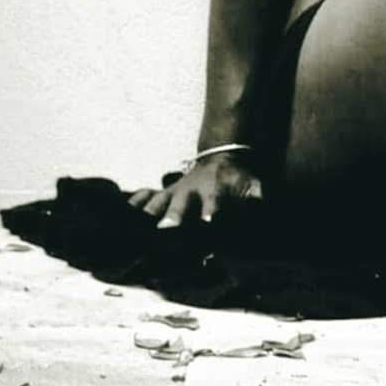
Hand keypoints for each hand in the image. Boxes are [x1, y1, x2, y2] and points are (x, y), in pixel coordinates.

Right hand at [129, 153, 261, 228]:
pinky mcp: (162, 195)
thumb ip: (258, 195)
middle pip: (181, 205)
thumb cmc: (238, 180)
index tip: (209, 220)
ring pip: (158, 201)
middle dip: (174, 216)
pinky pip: (144, 196)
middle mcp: (191, 194)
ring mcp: (174, 193)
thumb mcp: (253, 184)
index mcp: (215, 192)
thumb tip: (264, 204)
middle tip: (166, 228)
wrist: (222, 157)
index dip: (212, 210)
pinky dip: (133, 202)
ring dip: (149, 211)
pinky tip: (122, 211)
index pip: (214, 202)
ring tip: (136, 223)